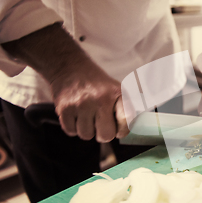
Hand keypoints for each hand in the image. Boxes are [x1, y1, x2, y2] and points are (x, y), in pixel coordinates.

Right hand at [1, 23, 128, 141]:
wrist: (69, 67)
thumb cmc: (96, 84)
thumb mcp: (116, 89)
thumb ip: (127, 108)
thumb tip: (137, 127)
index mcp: (117, 93)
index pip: (127, 120)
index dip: (122, 130)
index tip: (118, 128)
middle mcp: (101, 98)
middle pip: (106, 135)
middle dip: (103, 134)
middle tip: (100, 125)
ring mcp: (81, 104)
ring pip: (86, 135)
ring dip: (86, 130)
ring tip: (86, 116)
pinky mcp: (64, 108)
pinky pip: (71, 132)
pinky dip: (73, 127)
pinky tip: (75, 115)